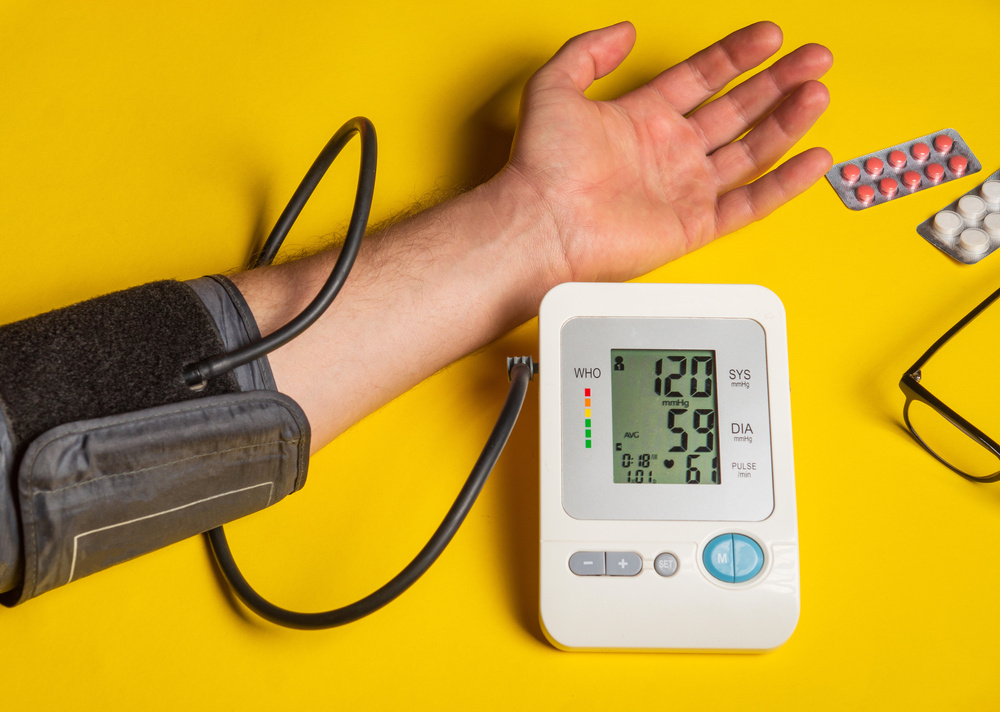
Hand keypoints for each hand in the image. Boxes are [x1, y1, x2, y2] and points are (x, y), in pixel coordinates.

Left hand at [501, 21, 832, 282]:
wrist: (542, 224)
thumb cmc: (542, 167)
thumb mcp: (554, 87)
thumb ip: (588, 51)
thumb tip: (623, 29)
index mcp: (643, 119)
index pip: (702, 77)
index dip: (737, 55)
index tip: (769, 35)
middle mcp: (668, 152)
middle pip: (737, 109)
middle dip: (777, 82)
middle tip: (813, 58)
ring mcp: (683, 189)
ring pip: (750, 150)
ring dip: (787, 121)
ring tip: (817, 92)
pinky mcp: (693, 225)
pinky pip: (750, 203)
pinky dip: (784, 184)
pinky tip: (812, 158)